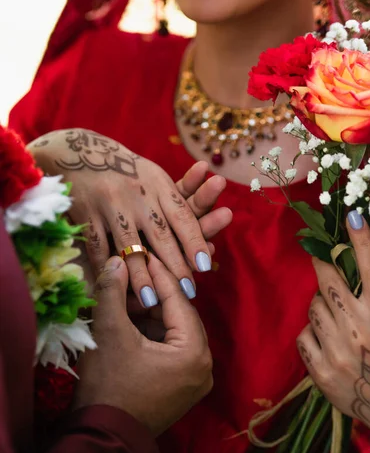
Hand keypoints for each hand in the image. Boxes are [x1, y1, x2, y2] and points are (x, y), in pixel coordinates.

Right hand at [29, 129, 231, 306]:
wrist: (80, 152)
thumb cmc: (128, 169)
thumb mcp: (154, 177)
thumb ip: (175, 203)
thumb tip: (204, 238)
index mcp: (158, 184)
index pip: (183, 215)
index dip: (195, 240)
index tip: (206, 266)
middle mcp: (137, 193)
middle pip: (160, 233)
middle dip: (175, 264)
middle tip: (188, 290)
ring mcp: (110, 203)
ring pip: (128, 244)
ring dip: (140, 274)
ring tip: (151, 300)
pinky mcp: (86, 213)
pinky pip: (98, 245)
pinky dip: (107, 269)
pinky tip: (114, 288)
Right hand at [74, 255, 212, 435]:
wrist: (102, 440)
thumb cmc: (109, 387)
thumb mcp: (109, 333)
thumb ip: (113, 292)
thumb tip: (119, 260)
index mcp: (194, 352)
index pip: (178, 300)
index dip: (158, 274)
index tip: (142, 254)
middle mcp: (204, 366)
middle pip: (178, 316)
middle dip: (153, 295)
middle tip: (131, 274)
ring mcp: (195, 380)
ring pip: (173, 332)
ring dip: (150, 315)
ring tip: (125, 298)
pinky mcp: (182, 389)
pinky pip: (170, 350)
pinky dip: (152, 335)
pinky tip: (130, 321)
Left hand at [297, 212, 369, 445]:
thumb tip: (365, 268)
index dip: (360, 240)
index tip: (351, 215)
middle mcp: (359, 330)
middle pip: (329, 280)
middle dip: (322, 262)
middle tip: (320, 255)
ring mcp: (337, 351)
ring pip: (314, 306)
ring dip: (321, 305)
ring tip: (334, 317)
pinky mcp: (320, 370)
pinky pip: (303, 334)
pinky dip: (312, 333)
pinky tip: (326, 341)